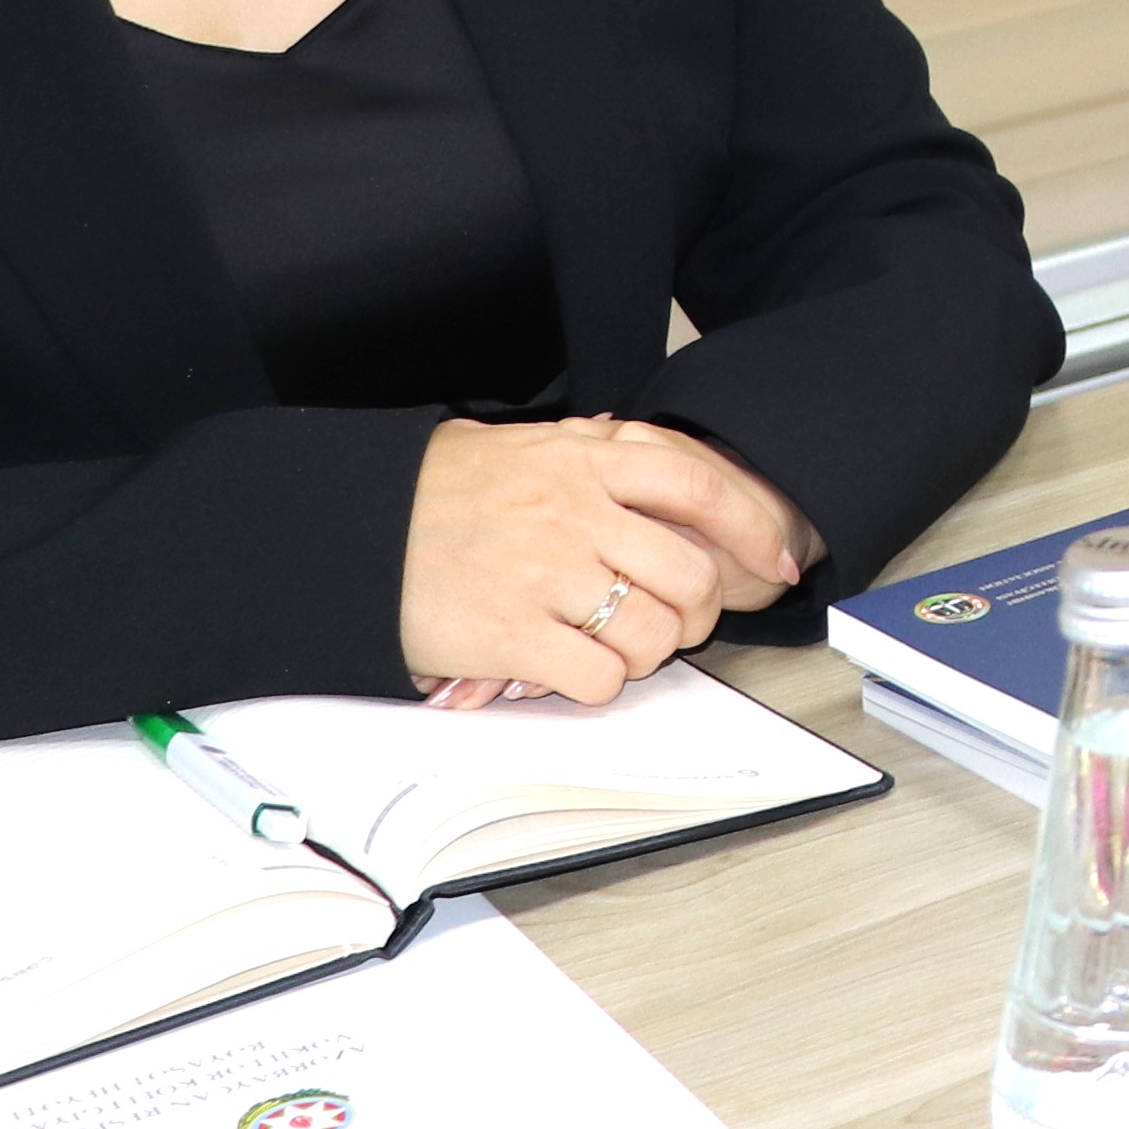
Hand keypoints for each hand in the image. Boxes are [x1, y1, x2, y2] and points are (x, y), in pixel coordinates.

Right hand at [398, 417, 807, 707]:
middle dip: (700, 612)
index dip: (754, 529)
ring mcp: (545, 575)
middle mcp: (574, 513)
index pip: (702, 487)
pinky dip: (599, 683)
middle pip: (692, 573)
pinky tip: (572, 667)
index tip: (776, 561)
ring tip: (615, 645)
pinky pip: (598, 676)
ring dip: (648, 652)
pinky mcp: (512, 635)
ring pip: (654, 632)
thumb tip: (642, 447)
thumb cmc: (436, 491)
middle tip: (678, 622)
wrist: (352, 528)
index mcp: (584, 460)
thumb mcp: (520, 446)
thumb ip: (590, 449)